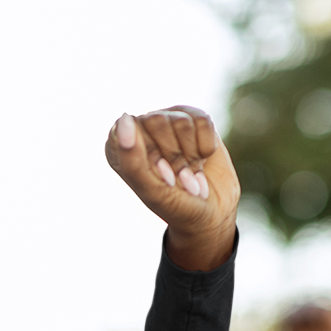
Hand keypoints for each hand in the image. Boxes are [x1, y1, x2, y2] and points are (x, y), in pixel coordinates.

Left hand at [106, 105, 239, 272]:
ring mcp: (168, 122)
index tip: (162, 179)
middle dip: (174, 155)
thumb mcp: (153, 190)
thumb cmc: (176, 206)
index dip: (152, 157)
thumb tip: (125, 117)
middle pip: (158, 121)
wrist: (211, 214)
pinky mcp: (193, 119)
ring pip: (182, 121)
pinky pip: (203, 120)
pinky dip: (206, 147)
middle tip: (177, 179)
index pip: (129, 131)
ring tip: (190, 174)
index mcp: (119, 148)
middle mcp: (141, 131)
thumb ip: (132, 159)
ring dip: (191, 155)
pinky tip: (202, 160)